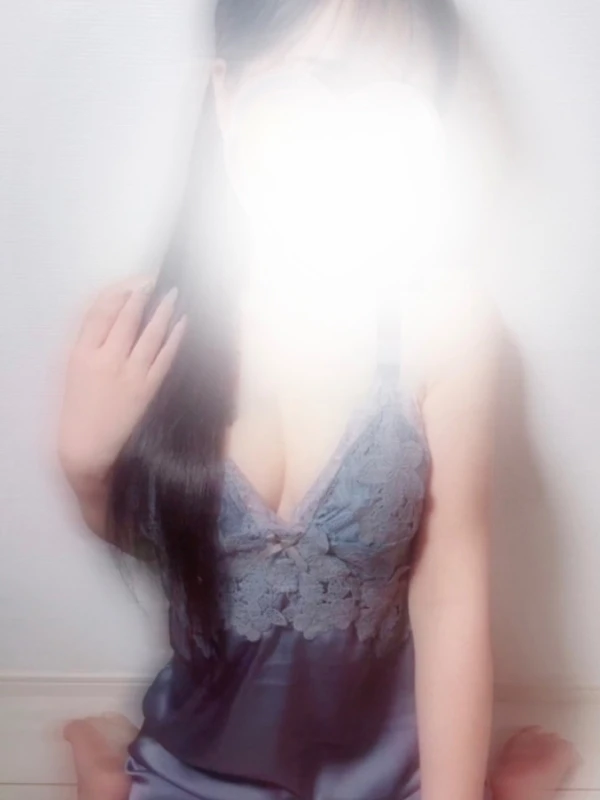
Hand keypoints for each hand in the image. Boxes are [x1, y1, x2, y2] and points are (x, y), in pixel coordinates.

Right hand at [57, 274, 186, 483]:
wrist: (88, 448)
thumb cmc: (78, 409)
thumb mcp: (74, 371)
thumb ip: (91, 344)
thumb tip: (117, 317)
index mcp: (81, 353)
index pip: (101, 311)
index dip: (118, 292)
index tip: (131, 282)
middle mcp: (105, 359)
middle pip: (126, 317)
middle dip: (141, 294)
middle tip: (154, 280)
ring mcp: (129, 374)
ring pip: (149, 333)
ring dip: (163, 311)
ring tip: (172, 295)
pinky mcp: (147, 389)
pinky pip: (165, 357)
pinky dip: (175, 337)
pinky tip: (182, 324)